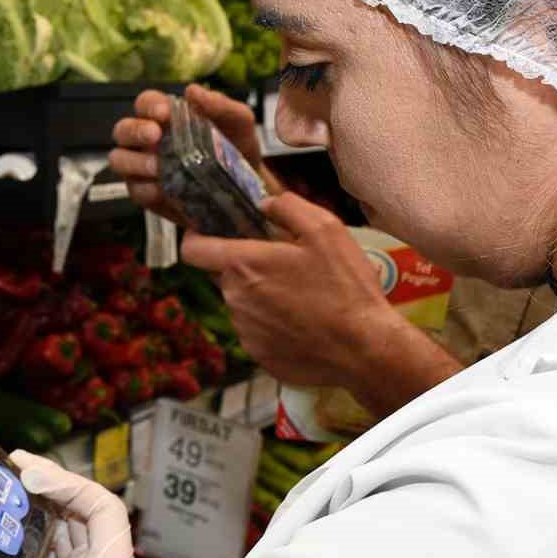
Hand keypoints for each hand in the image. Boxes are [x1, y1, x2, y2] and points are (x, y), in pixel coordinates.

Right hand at [0, 451, 152, 557]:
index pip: (101, 508)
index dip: (70, 485)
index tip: (31, 476)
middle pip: (78, 508)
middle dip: (48, 483)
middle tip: (7, 464)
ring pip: (62, 528)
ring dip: (36, 506)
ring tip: (0, 486)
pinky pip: (48, 555)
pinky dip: (28, 538)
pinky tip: (2, 530)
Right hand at [110, 83, 269, 225]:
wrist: (248, 189)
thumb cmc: (237, 148)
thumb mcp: (239, 122)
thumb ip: (219, 105)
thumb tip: (193, 91)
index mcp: (166, 117)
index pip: (145, 103)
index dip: (149, 106)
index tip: (164, 113)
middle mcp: (149, 140)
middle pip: (123, 129)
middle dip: (135, 131)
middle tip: (155, 136)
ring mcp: (144, 167)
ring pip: (119, 159)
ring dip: (134, 161)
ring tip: (157, 167)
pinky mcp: (147, 195)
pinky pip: (134, 190)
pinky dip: (144, 189)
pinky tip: (161, 189)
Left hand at [180, 193, 462, 415]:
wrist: (364, 349)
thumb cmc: (345, 288)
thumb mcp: (326, 230)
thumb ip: (288, 207)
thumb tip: (265, 203)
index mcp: (244, 265)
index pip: (192, 250)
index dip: (196, 238)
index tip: (209, 234)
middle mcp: (235, 299)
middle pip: (223, 275)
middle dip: (244, 267)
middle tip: (281, 265)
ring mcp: (244, 330)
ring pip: (240, 303)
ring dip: (260, 296)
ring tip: (299, 296)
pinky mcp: (257, 354)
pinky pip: (255, 331)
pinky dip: (272, 323)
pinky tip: (302, 321)